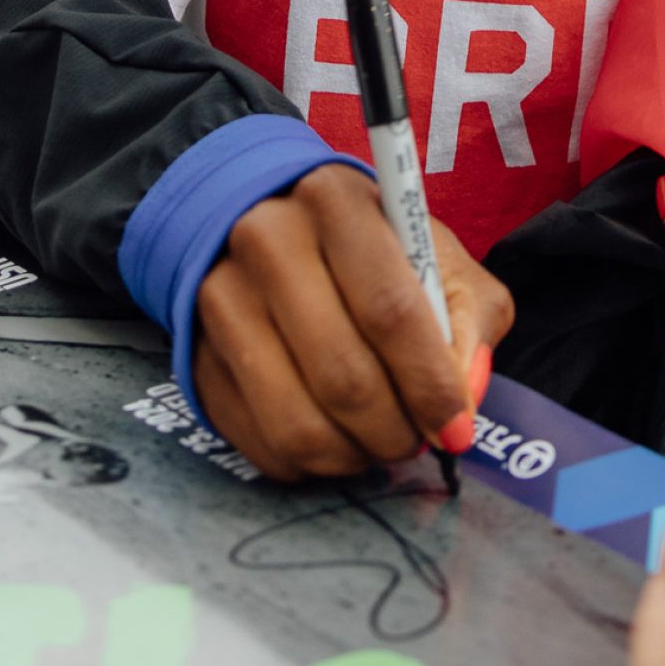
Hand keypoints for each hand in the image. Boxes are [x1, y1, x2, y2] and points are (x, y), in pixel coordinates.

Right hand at [195, 169, 512, 481]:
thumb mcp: (435, 256)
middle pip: (342, 374)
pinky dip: (309, 464)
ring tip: (379, 443)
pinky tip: (335, 440)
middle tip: (417, 441)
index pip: (389, 309)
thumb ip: (467, 319)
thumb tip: (461, 398)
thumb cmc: (371, 247)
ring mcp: (220, 299)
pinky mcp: (197, 355)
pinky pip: (259, 442)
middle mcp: (266, 241)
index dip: (429, 383)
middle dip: (394, 430)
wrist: (273, 228)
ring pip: (296, 421)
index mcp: (335, 201)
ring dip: (353, 454)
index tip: (456, 428)